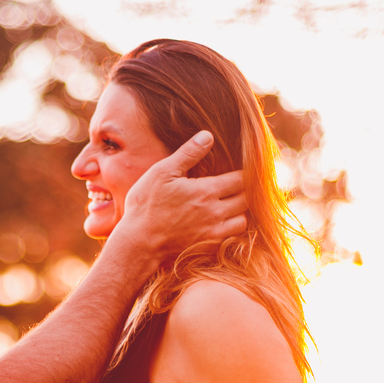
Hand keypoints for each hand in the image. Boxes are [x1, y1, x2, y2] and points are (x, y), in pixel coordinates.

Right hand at [109, 131, 247, 267]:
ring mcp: (213, 232)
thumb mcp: (162, 173)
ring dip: (239, 210)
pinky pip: (231, 236)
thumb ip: (188, 153)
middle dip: (244, 190)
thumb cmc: (146, 206)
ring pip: (242, 220)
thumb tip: (208, 136)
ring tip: (229, 203)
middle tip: (235, 185)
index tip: (239, 169)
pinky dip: (231, 228)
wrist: (138, 244)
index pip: (241, 179)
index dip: (244, 172)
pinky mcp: (207, 247)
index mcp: (206, 191)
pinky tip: (219, 222)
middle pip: (246, 199)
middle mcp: (215, 212)